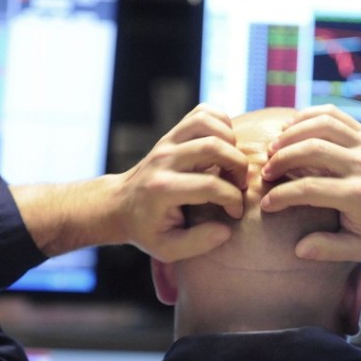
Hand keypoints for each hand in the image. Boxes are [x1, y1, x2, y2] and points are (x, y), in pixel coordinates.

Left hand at [118, 104, 248, 261]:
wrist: (120, 205)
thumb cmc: (146, 229)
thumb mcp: (167, 248)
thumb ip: (198, 242)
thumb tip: (226, 229)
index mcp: (162, 189)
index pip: (210, 186)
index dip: (232, 199)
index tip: (235, 213)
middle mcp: (164, 159)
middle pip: (213, 147)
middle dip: (238, 166)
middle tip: (240, 184)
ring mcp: (167, 141)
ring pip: (207, 122)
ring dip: (231, 140)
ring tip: (232, 163)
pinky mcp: (172, 132)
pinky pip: (202, 112)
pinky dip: (221, 121)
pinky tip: (225, 144)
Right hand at [260, 104, 360, 269]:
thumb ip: (328, 249)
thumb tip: (298, 249)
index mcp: (359, 195)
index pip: (310, 189)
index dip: (282, 196)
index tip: (266, 205)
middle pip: (312, 150)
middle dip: (281, 159)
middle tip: (265, 172)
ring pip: (321, 125)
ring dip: (291, 134)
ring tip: (273, 149)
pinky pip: (333, 114)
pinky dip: (308, 116)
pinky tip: (291, 129)